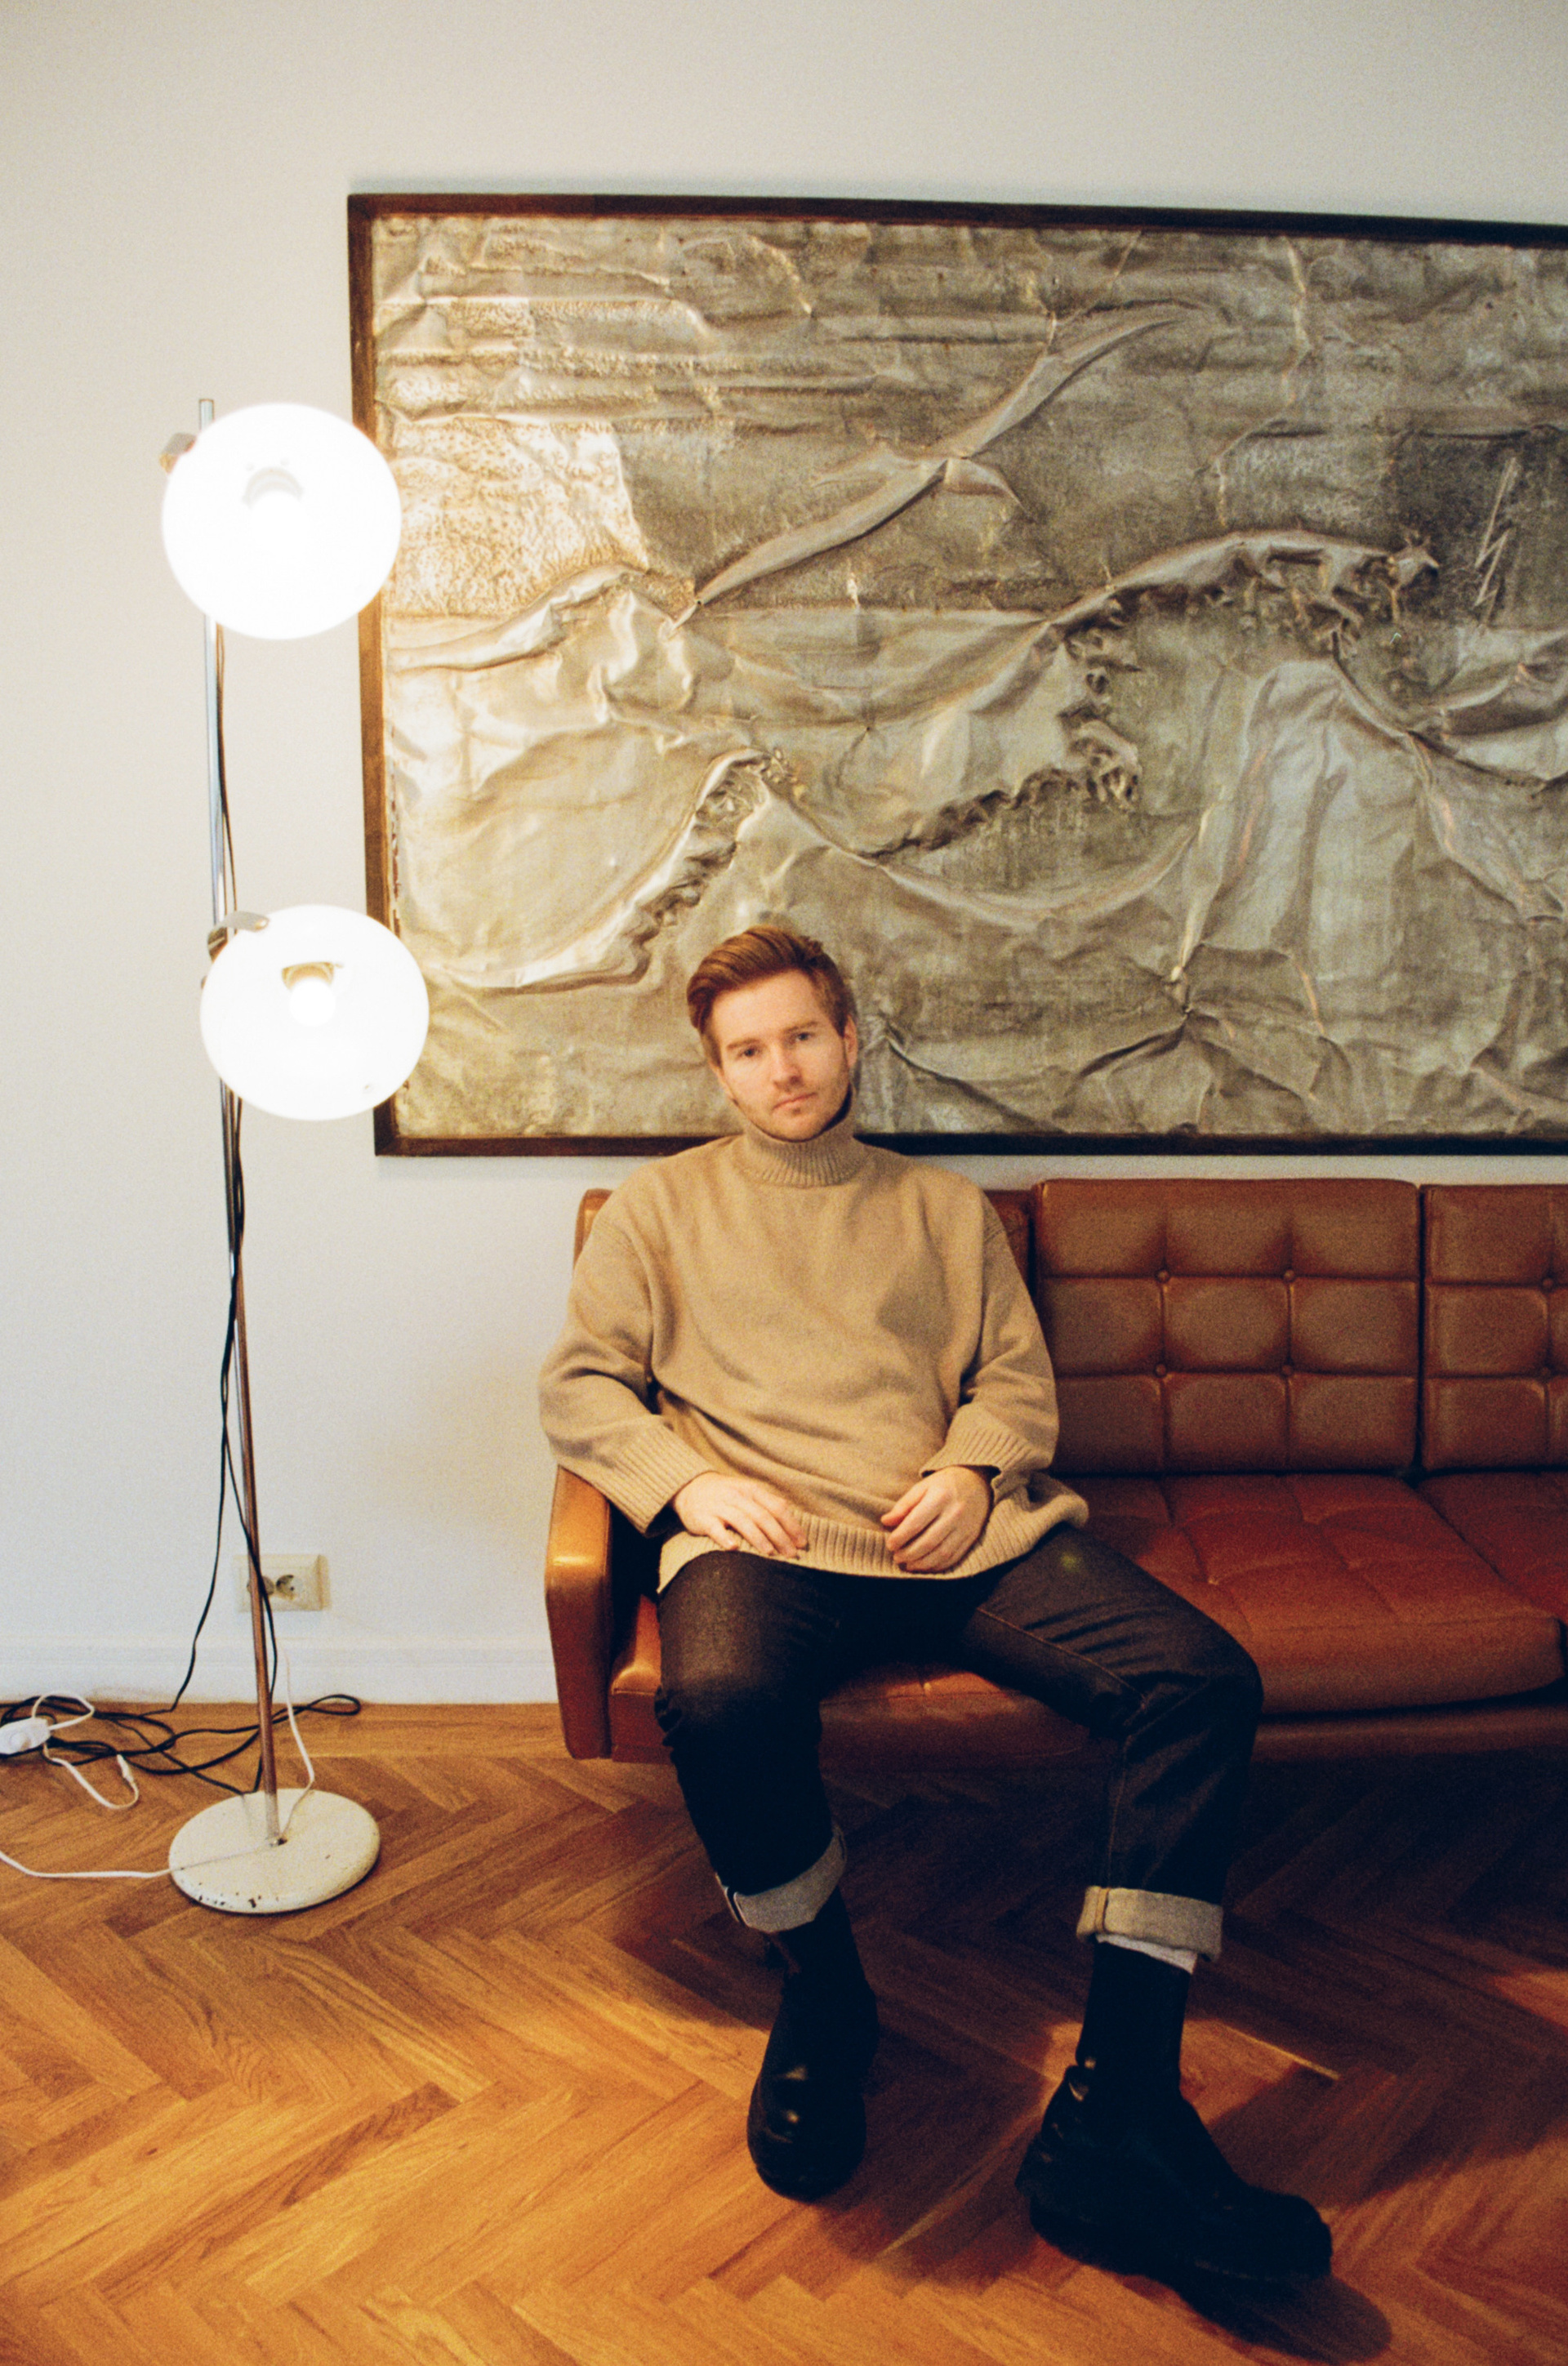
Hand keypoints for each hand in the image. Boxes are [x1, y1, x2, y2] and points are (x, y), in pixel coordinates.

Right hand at [672, 1472, 805, 1558]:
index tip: (802, 1543)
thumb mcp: (747, 1492)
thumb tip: (793, 1520)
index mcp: (752, 1490)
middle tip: (791, 1554)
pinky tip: (734, 1548)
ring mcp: (719, 1507)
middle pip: (763, 1517)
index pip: (777, 1507)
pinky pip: (715, 1529)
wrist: (690, 1487)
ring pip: (743, 1522)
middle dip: (780, 1536)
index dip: (791, 1525)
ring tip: (771, 1553)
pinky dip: (724, 1538)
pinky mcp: (703, 1518)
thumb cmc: (726, 1495)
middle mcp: (737, 1497)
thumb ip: (768, 1503)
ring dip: (759, 1538)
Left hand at [881, 1467, 991, 1572]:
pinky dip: (937, 1566)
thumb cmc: (945, 1484)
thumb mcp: (923, 1486)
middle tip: (896, 1557)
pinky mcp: (971, 1538)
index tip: (889, 1544)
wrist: (978, 1483)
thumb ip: (904, 1505)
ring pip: (941, 1553)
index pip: (916, 1522)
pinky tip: (925, 1566)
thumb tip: (886, 1522)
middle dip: (909, 1553)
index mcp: (940, 1497)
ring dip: (922, 1564)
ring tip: (908, 1565)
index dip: (900, 1537)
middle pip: (928, 1541)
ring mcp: (965, 1527)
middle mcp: (954, 1513)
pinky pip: (954, 1558)